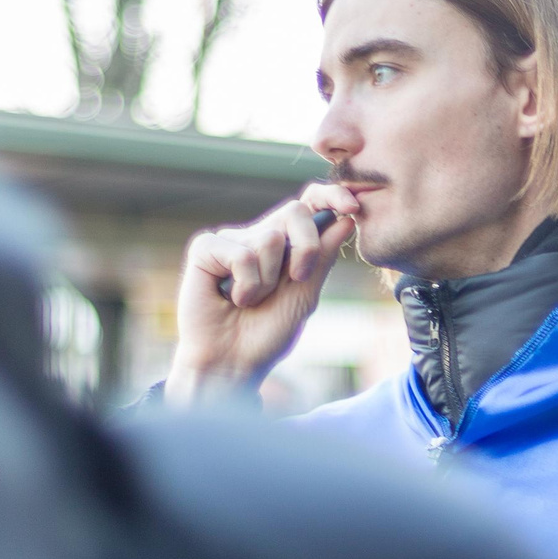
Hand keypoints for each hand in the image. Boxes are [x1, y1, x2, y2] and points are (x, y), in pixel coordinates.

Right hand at [164, 181, 360, 404]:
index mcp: (284, 245)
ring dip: (268, 280)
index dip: (330, 196)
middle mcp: (257, 236)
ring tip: (251, 300)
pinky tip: (231, 299)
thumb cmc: (267, 334)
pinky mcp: (205, 248)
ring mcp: (230, 240)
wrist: (233, 362)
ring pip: (269, 238)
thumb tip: (347, 219)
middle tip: (295, 280)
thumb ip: (322, 257)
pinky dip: (246, 285)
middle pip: (294, 212)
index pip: (308, 206)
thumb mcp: (305, 295)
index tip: (352, 208)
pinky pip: (241, 254)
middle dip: (306, 249)